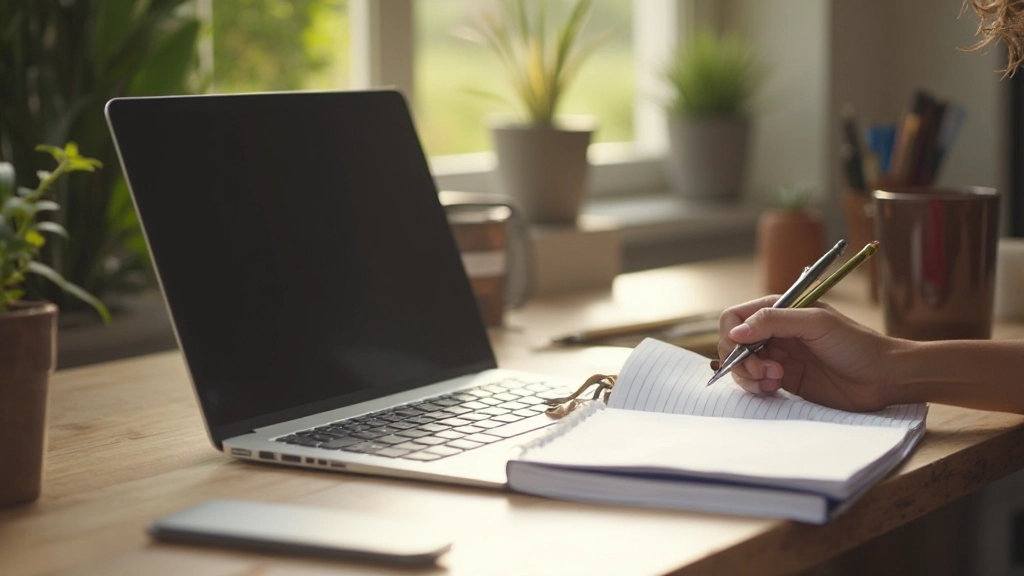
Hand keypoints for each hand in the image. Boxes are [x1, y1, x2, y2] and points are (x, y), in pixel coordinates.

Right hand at [716, 296, 905, 411]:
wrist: (884, 377)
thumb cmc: (857, 344)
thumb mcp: (815, 323)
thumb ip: (773, 321)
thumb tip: (735, 332)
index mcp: (779, 309)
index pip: (735, 317)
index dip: (731, 334)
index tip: (742, 351)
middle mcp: (774, 332)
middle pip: (734, 344)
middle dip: (741, 360)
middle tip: (765, 371)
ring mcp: (778, 356)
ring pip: (742, 366)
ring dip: (750, 376)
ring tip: (775, 380)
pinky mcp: (784, 379)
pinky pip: (756, 383)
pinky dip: (758, 387)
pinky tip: (777, 387)